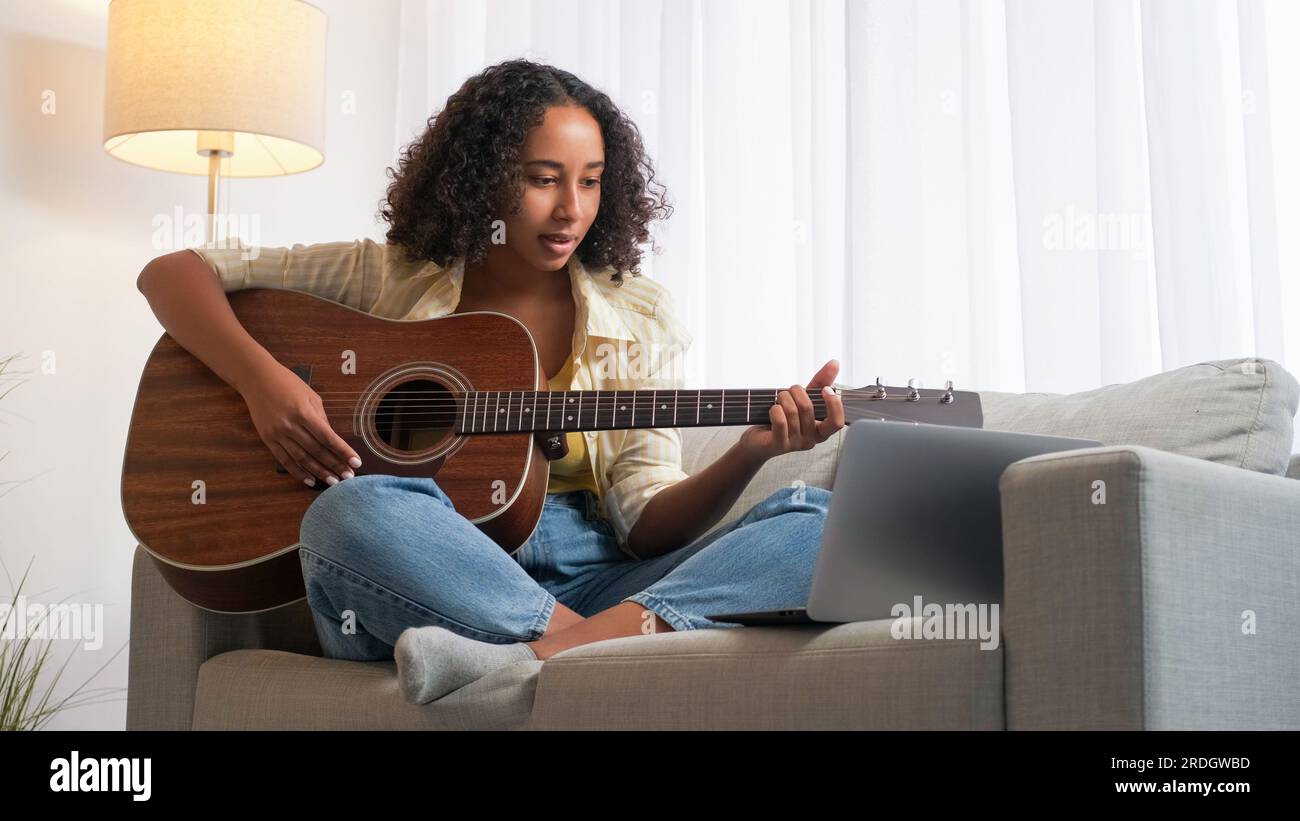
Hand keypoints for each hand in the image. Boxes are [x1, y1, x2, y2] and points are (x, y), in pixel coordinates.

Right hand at [241, 362, 362, 486]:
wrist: (257, 378)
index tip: (356, 463)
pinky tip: (310, 481)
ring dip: (319, 472)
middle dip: (334, 465)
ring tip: (333, 482)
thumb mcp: (311, 396)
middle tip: (348, 477)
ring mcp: (277, 434)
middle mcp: (290, 425)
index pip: (328, 437)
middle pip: (316, 451)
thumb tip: (332, 440)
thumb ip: (322, 419)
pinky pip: (284, 460)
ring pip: (301, 459)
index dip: (343, 451)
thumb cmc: (288, 383)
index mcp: (304, 412)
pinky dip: (297, 472)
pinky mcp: (267, 439)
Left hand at [738, 359, 845, 463]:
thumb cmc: (783, 418)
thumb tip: (834, 363)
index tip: (825, 389)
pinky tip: (772, 410)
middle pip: (808, 408)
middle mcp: (811, 440)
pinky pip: (780, 420)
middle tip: (788, 392)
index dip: (833, 404)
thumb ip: (820, 383)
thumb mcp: (803, 399)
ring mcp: (795, 444)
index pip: (837, 422)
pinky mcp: (779, 444)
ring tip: (778, 400)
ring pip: (792, 411)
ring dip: (782, 398)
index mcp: (821, 430)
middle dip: (795, 391)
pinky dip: (774, 409)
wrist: (758, 440)